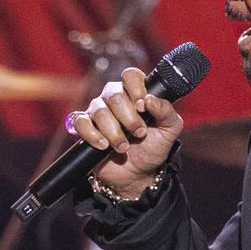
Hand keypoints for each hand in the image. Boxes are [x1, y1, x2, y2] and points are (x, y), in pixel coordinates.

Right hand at [69, 65, 183, 198]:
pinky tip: (104, 146)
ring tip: (124, 147)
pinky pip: (81, 123)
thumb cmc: (153, 148)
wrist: (138, 174)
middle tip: (139, 133)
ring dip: (114, 131)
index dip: (136, 88)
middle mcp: (114, 99)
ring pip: (99, 111)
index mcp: (134, 93)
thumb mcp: (169, 130)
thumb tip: (150, 99)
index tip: (142, 107)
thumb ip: (166, 111)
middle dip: (128, 117)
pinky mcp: (85, 129)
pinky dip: (92, 135)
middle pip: (114, 95)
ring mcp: (97, 113)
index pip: (130, 75)